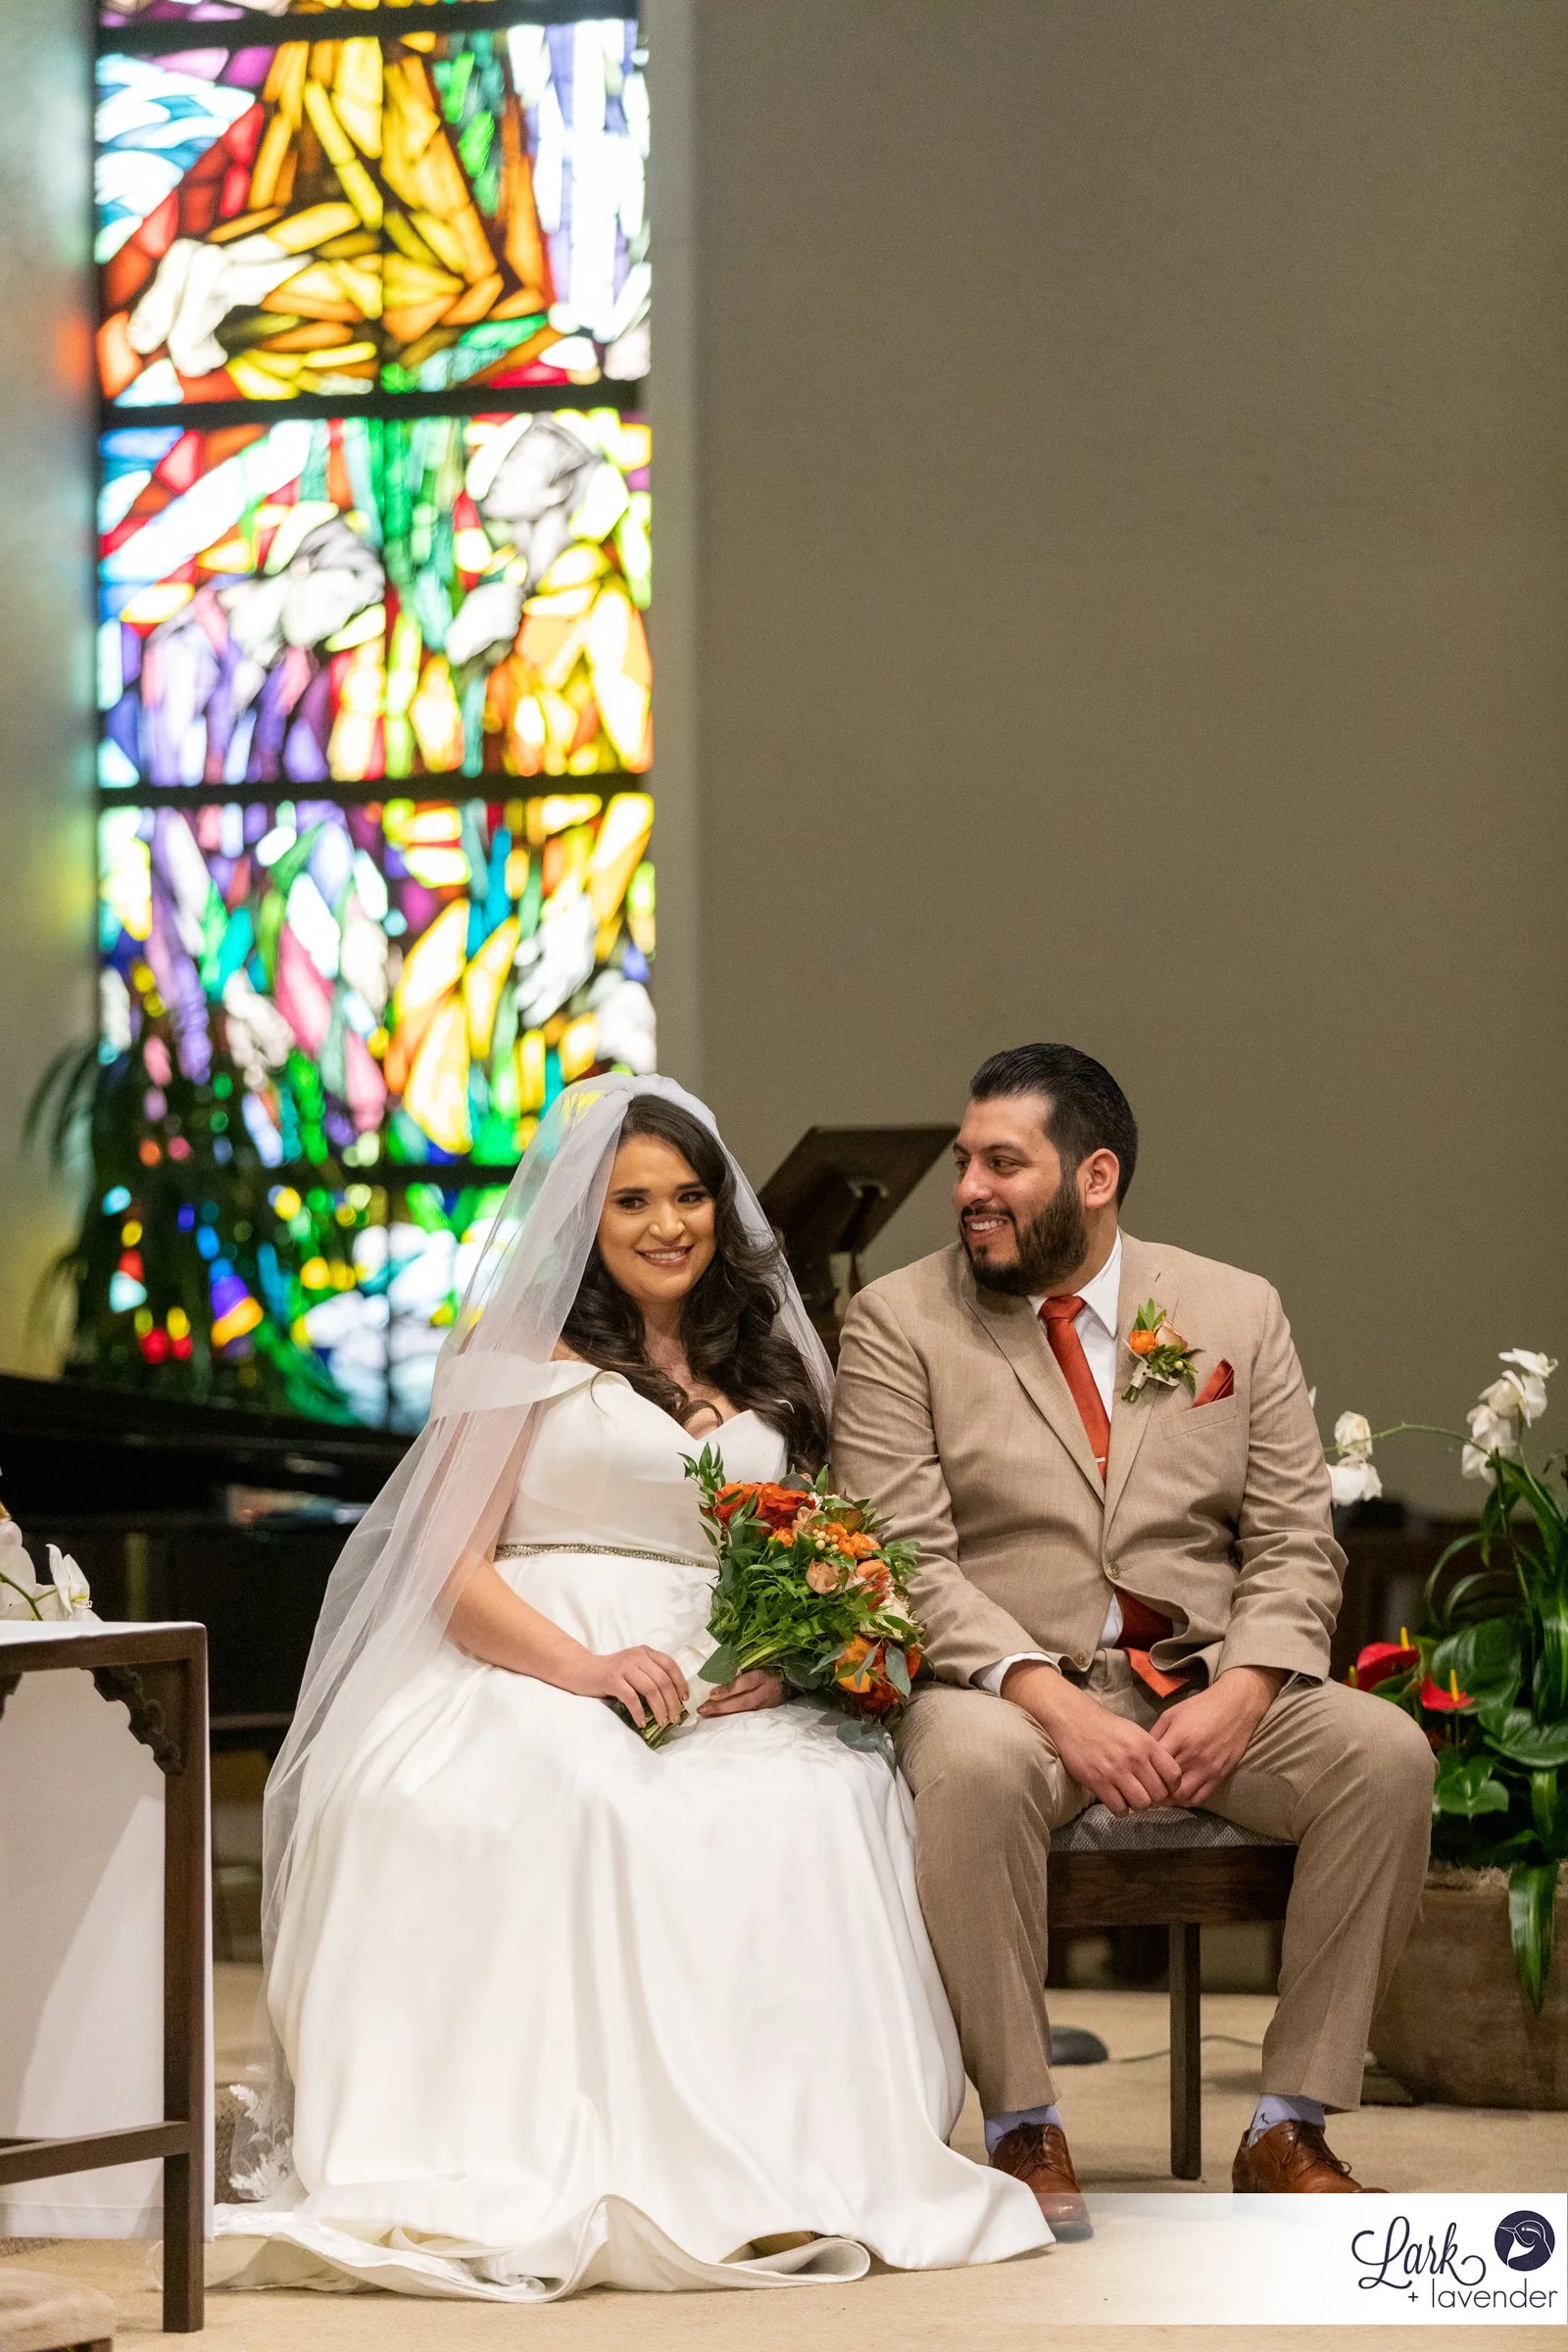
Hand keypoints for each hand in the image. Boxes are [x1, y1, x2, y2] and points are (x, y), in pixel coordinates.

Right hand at [573, 1645, 688, 1729]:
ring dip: (659, 1709)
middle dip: (672, 1702)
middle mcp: (637, 1656)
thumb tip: (673, 1700)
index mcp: (646, 1652)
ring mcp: (624, 1667)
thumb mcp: (635, 1668)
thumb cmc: (612, 1674)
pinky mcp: (612, 1679)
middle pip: (663, 1680)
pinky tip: (642, 1722)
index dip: (681, 1683)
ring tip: (662, 1723)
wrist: (583, 1671)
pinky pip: (631, 1698)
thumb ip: (651, 1675)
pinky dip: (639, 1712)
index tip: (685, 1700)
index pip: (670, 1665)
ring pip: (650, 1689)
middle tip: (674, 1718)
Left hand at [698, 1668, 785, 1717]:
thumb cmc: (771, 1666)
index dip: (729, 1689)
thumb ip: (744, 1662)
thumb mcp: (761, 1661)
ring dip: (723, 1712)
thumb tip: (717, 1661)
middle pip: (744, 1701)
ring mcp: (766, 1704)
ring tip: (705, 1711)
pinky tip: (715, 1715)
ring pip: (744, 1711)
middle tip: (702, 1707)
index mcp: (764, 1676)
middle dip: (722, 1706)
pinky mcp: (764, 1711)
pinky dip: (730, 1715)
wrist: (790, 1681)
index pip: (746, 1683)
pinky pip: (746, 1715)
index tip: (712, 1694)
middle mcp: (766, 1691)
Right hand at [1002, 1662, 1184, 1813]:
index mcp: (1147, 1744)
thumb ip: (1152, 1753)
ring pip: (1141, 1804)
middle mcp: (1134, 1758)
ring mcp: (1116, 1771)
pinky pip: (1120, 1808)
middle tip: (1147, 1795)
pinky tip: (1118, 1800)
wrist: (1075, 1721)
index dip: (1172, 1786)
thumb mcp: (1136, 1732)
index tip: (1164, 1787)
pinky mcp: (1098, 1782)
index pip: (1173, 1775)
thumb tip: (1166, 1779)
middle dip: (1155, 1799)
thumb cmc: (1108, 1728)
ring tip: (1132, 1798)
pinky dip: (1121, 1809)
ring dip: (1138, 1806)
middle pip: (1159, 1794)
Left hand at [1149, 1666, 1281, 1805]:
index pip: (1154, 1766)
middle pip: (1166, 1784)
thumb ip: (1155, 1734)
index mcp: (1178, 1738)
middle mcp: (1192, 1756)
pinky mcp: (1220, 1775)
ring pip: (1182, 1796)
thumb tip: (1142, 1753)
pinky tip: (1181, 1794)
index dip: (1144, 1773)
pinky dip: (1188, 1800)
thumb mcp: (1171, 1714)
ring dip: (1170, 1798)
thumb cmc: (1200, 1708)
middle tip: (1149, 1788)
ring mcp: (1207, 1768)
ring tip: (1164, 1793)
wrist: (1235, 1707)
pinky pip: (1201, 1797)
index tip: (1140, 1776)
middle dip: (1155, 1789)